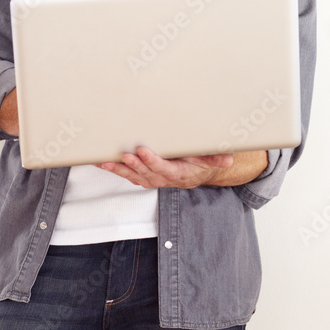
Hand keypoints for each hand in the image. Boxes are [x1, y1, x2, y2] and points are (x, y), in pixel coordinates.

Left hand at [96, 146, 234, 188]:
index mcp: (178, 173)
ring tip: (105, 162)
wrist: (196, 174)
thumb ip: (215, 158)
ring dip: (119, 169)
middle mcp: (163, 179)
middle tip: (123, 155)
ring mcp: (152, 179)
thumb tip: (227, 160)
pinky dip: (115, 170)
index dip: (152, 161)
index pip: (163, 168)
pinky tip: (102, 163)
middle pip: (145, 173)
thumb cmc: (200, 163)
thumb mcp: (210, 159)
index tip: (142, 150)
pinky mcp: (144, 177)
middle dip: (133, 165)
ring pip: (133, 176)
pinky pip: (128, 175)